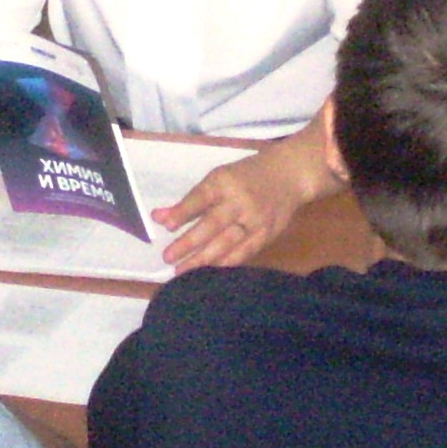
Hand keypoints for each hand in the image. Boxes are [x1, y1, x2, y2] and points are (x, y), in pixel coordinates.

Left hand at [155, 125, 337, 270]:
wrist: (289, 175)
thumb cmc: (245, 177)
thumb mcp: (218, 180)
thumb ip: (190, 202)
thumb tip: (157, 218)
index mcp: (224, 182)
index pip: (201, 198)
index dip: (183, 212)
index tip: (166, 225)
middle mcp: (240, 201)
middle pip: (213, 224)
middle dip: (189, 242)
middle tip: (168, 258)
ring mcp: (255, 219)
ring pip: (227, 242)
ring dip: (204, 258)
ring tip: (183, 270)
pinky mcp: (266, 234)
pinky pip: (244, 252)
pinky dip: (226, 262)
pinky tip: (210, 271)